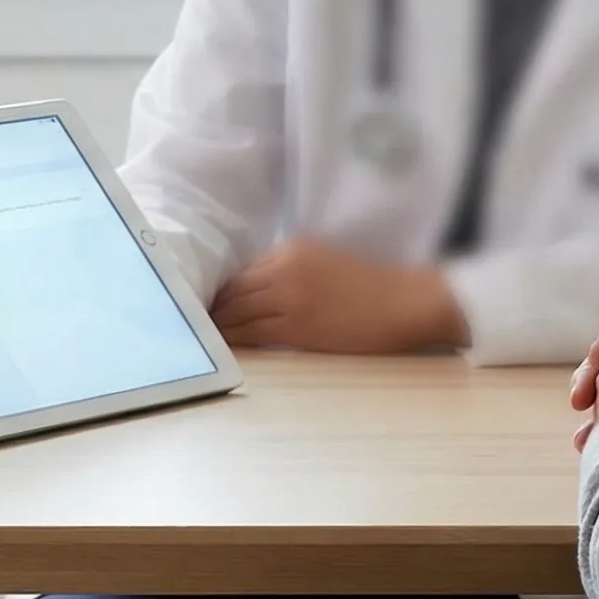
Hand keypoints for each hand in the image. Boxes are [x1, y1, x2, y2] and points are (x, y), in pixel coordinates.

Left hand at [209, 238, 465, 353]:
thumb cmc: (371, 288)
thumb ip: (289, 272)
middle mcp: (284, 268)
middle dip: (211, 308)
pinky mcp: (296, 326)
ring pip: (236, 311)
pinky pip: (252, 333)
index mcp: (291, 249)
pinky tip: (222, 348)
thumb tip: (253, 293)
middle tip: (191, 324)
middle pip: (232, 290)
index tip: (205, 305)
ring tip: (200, 339)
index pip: (241, 271)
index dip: (220, 291)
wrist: (407, 303)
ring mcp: (289, 297)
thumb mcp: (324, 263)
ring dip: (217, 325)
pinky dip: (233, 340)